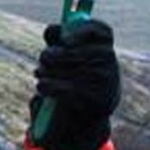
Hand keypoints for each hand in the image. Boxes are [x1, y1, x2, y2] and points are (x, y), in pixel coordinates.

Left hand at [31, 18, 120, 149]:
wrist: (83, 120)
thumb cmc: (72, 82)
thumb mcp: (67, 61)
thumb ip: (59, 42)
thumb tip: (52, 29)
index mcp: (106, 49)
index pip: (101, 31)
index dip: (81, 30)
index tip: (64, 37)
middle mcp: (109, 64)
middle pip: (74, 50)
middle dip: (52, 54)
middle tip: (43, 58)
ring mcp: (104, 83)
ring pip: (65, 69)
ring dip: (46, 70)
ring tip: (40, 73)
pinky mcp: (94, 102)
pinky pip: (64, 89)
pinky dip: (47, 86)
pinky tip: (42, 87)